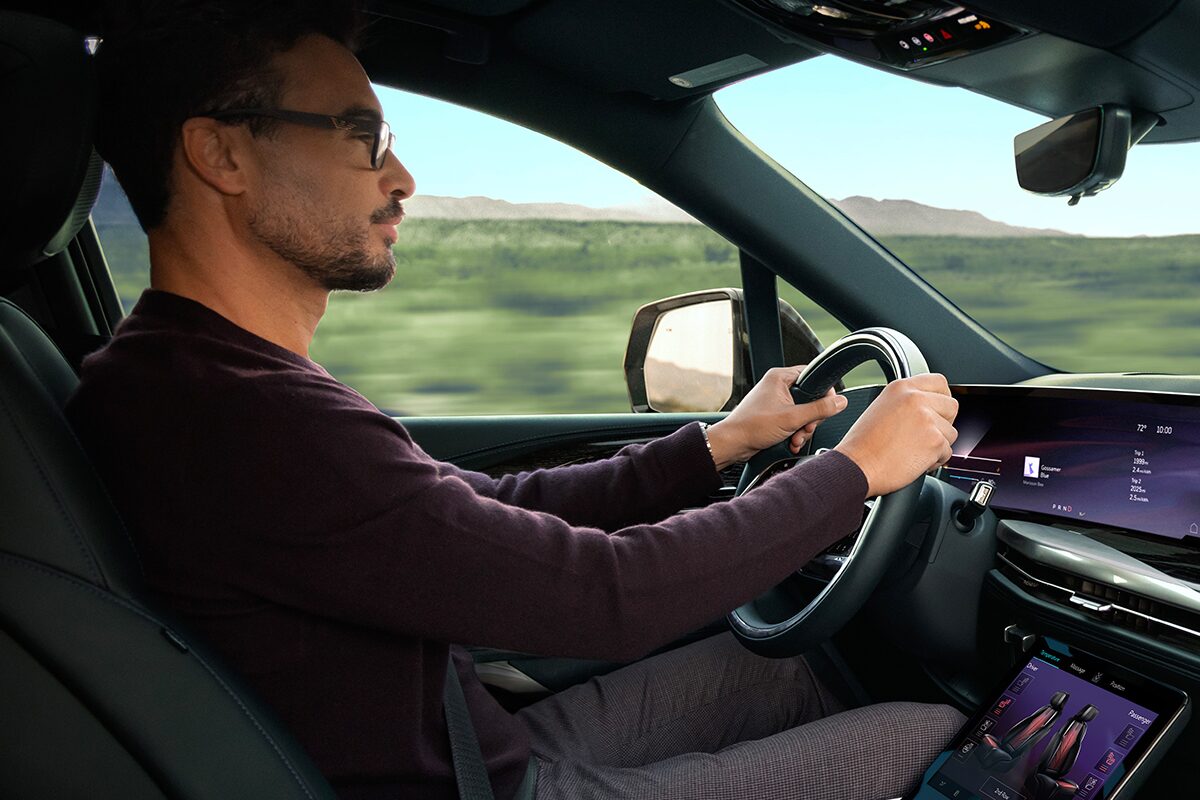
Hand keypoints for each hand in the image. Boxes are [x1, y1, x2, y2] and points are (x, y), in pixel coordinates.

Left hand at [705, 366, 848, 469]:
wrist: (733, 444)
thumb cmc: (751, 426)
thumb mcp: (792, 418)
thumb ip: (819, 409)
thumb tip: (839, 402)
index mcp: (780, 377)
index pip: (812, 375)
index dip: (823, 392)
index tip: (827, 406)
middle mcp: (777, 386)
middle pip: (809, 398)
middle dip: (810, 419)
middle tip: (805, 427)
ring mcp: (776, 402)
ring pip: (802, 413)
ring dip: (803, 429)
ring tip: (796, 438)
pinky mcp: (774, 416)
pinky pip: (793, 422)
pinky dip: (795, 433)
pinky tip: (791, 442)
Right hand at [833, 374, 958, 496]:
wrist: (857, 466)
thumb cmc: (863, 444)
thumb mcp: (881, 407)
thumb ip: (906, 402)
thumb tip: (928, 407)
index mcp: (901, 388)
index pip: (939, 382)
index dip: (942, 399)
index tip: (937, 410)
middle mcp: (916, 398)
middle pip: (951, 406)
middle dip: (943, 423)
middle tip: (924, 435)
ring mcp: (927, 419)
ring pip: (951, 432)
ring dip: (938, 444)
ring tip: (914, 450)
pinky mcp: (934, 440)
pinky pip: (947, 452)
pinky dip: (935, 460)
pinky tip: (914, 461)